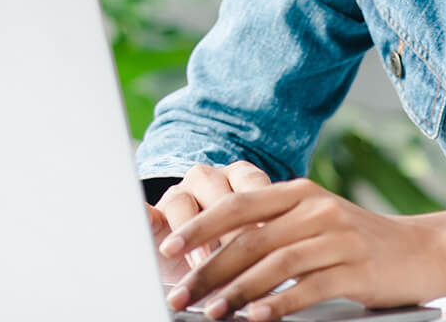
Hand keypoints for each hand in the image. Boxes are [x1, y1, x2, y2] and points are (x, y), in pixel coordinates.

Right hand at [148, 161, 273, 283]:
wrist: (200, 260)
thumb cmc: (239, 249)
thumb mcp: (261, 243)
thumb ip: (273, 244)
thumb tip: (299, 267)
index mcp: (242, 177)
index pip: (254, 186)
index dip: (263, 216)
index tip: (273, 244)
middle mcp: (211, 178)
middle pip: (219, 195)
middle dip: (231, 231)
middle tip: (242, 259)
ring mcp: (181, 193)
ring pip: (183, 202)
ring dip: (195, 234)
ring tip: (204, 264)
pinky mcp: (154, 213)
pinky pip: (146, 212)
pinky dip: (146, 219)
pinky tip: (155, 235)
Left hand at [157, 178, 445, 321]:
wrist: (426, 251)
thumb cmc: (359, 242)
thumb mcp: (316, 223)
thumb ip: (274, 229)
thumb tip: (215, 255)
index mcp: (300, 193)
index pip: (238, 204)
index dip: (200, 226)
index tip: (167, 248)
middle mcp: (316, 208)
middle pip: (250, 237)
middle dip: (208, 269)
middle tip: (180, 295)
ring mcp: (339, 237)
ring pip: (275, 264)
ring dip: (238, 291)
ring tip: (211, 313)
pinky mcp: (357, 268)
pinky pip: (310, 287)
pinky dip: (280, 305)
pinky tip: (257, 318)